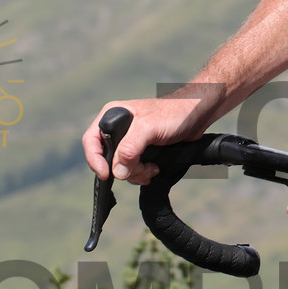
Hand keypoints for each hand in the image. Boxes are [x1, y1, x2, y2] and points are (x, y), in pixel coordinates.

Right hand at [81, 94, 213, 184]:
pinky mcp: (141, 150)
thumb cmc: (174, 113)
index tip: (107, 175)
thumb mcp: (149, 128)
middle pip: (107, 159)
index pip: (91, 142)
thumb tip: (118, 172)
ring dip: (136, 173)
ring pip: (121, 167)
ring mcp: (129, 140)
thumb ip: (130, 148)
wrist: (197, 115)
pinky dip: (141, 173)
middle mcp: (117, 128)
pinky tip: (154, 169)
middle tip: (142, 170)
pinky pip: (132, 169)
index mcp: (111, 115)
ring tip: (152, 169)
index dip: (95, 160)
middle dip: (124, 170)